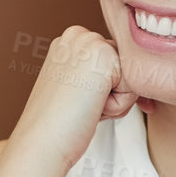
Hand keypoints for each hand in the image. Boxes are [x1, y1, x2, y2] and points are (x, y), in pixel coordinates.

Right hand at [8, 25, 138, 169]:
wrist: (40, 142)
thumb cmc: (57, 125)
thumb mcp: (74, 87)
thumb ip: (95, 73)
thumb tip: (130, 75)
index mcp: (69, 40)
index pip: (112, 65)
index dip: (102, 92)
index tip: (75, 102)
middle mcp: (79, 34)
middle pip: (124, 68)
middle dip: (110, 95)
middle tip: (78, 106)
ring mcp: (91, 42)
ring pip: (131, 77)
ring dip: (114, 102)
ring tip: (82, 106)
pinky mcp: (105, 56)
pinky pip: (134, 87)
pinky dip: (118, 106)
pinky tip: (91, 107)